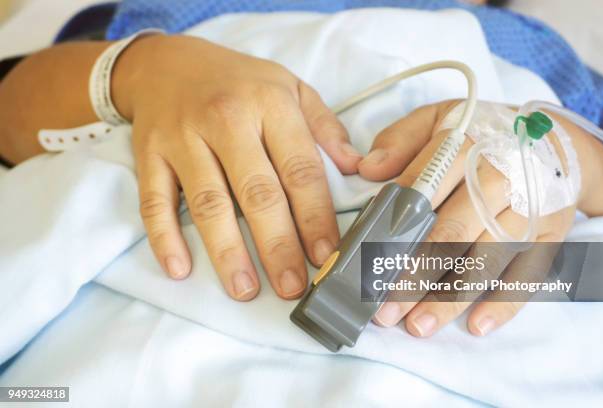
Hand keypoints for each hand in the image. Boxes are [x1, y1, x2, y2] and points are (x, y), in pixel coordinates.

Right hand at [112, 34, 362, 299]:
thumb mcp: (290, 86)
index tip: (327, 254)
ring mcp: (183, 138)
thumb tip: (357, 167)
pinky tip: (179, 268)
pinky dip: (164, 236)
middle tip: (292, 287)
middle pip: (257, 192)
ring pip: (208, 202)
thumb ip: (325, 126)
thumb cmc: (238, 81)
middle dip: (277, 245)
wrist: (167, 63)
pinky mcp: (149, 155)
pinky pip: (154, 200)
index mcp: (270, 104)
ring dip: (227, 251)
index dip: (315, 216)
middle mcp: (225, 120)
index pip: (299, 169)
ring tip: (245, 289)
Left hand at [360, 100, 602, 335]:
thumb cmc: (482, 134)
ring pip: (484, 260)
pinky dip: (504, 302)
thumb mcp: (439, 118)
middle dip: (414, 276)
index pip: (420, 192)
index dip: (391, 230)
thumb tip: (366, 169)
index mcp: (464, 147)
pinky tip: (476, 325)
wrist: (551, 138)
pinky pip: (528, 272)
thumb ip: (400, 140)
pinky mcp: (549, 233)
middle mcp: (499, 179)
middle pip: (451, 234)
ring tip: (417, 326)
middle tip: (385, 310)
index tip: (367, 263)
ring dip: (449, 297)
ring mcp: (527, 209)